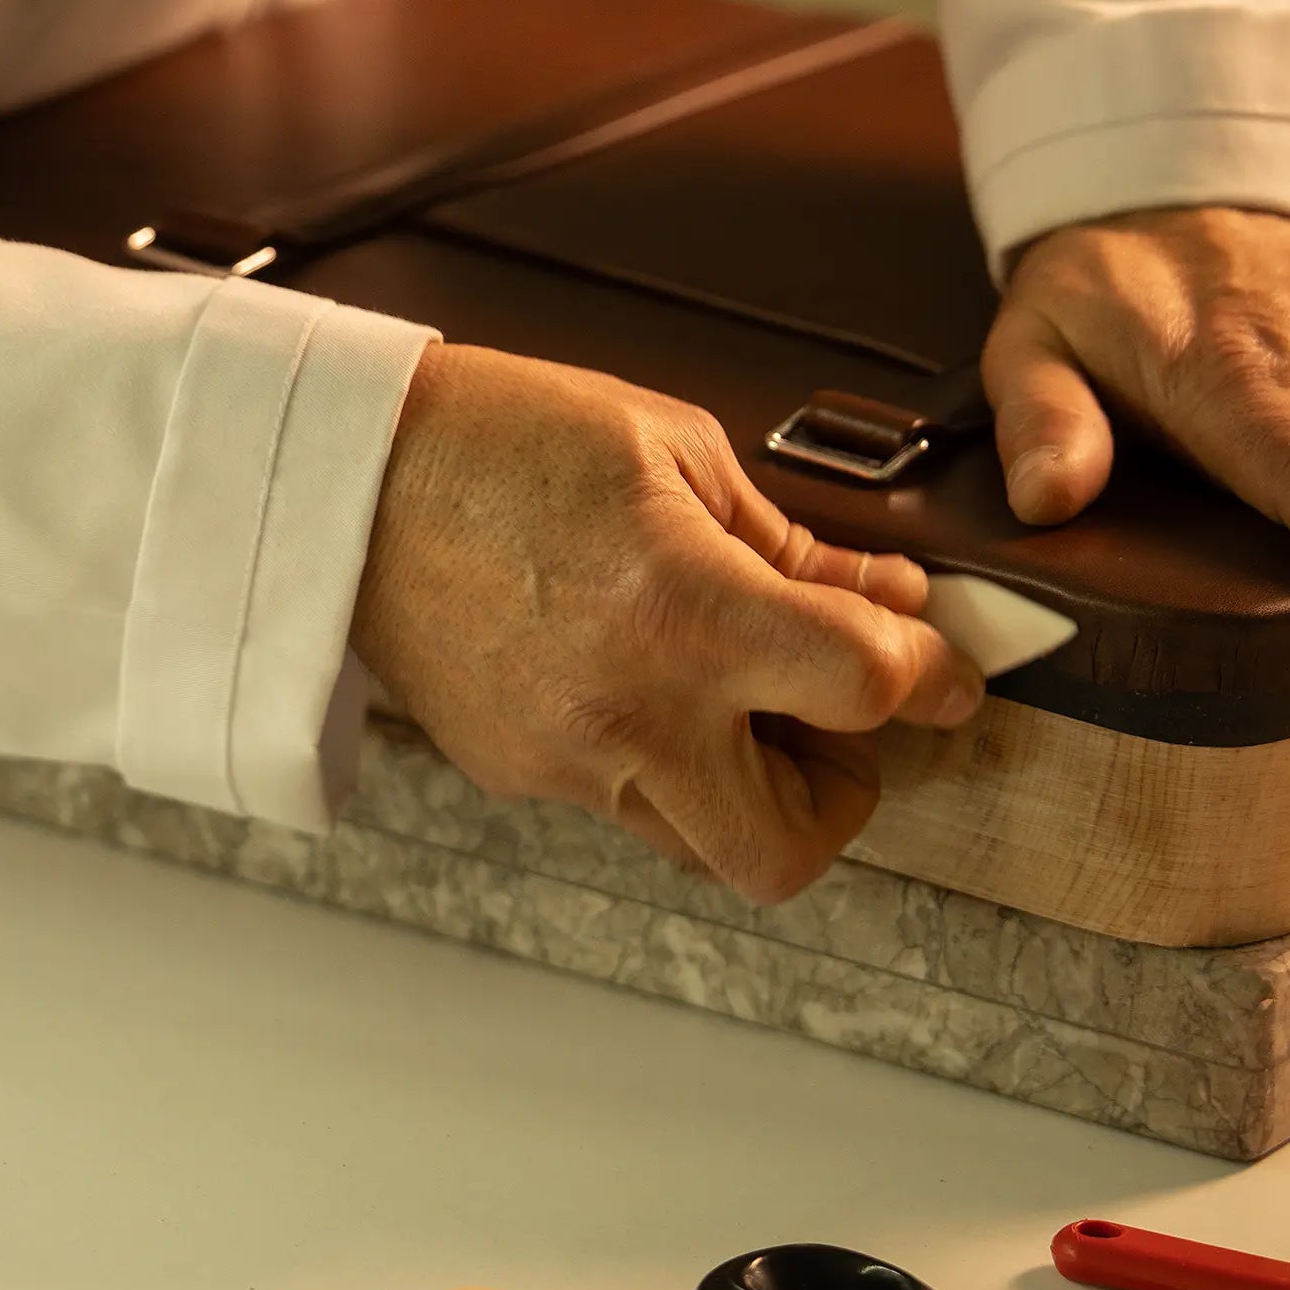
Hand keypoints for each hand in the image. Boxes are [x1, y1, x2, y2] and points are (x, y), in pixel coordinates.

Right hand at [351, 345, 981, 901]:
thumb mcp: (677, 452)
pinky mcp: (516, 776)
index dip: (932, 677)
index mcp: (682, 609)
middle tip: (830, 721)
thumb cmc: (504, 438)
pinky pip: (623, 801)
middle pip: (787, 851)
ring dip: (748, 790)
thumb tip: (887, 598)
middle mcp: (628, 712)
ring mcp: (563, 761)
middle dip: (838, 796)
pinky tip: (637, 674)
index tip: (943, 666)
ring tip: (730, 692)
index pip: (865, 689)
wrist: (346, 478)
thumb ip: (794, 546)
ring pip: (701, 844)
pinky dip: (661, 758)